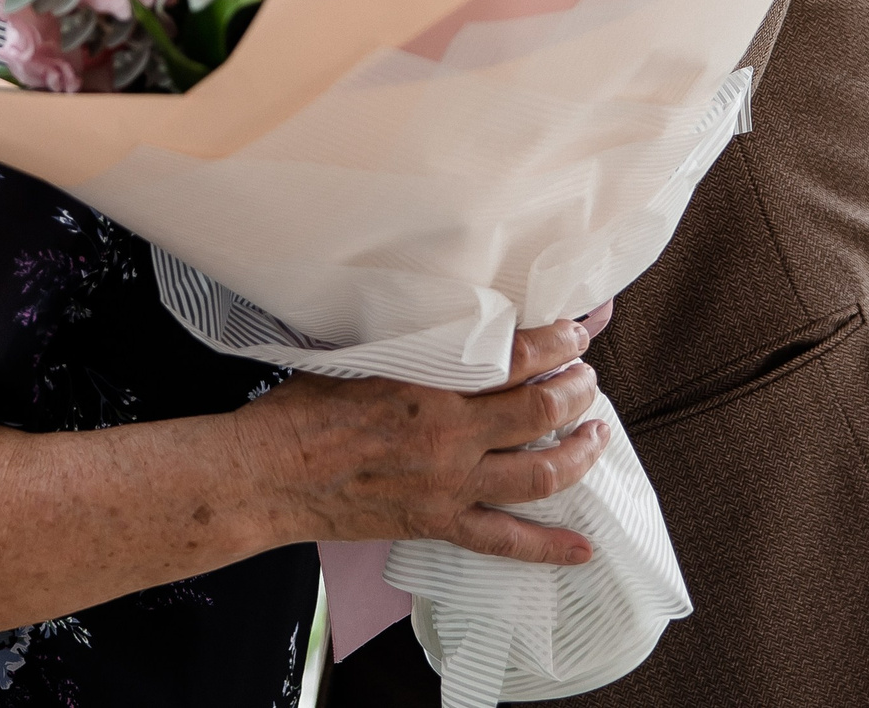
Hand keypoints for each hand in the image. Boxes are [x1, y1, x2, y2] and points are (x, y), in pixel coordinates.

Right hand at [233, 319, 608, 564]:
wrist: (271, 474)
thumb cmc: (303, 409)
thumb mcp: (359, 352)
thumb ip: (412, 342)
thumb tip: (448, 319)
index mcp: (430, 387)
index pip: (516, 359)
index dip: (557, 342)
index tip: (574, 332)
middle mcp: (450, 439)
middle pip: (541, 414)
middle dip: (577, 391)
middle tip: (587, 378)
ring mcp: (449, 487)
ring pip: (540, 475)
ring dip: (579, 454)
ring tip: (597, 434)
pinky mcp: (438, 523)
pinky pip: (504, 541)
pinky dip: (548, 548)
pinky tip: (582, 549)